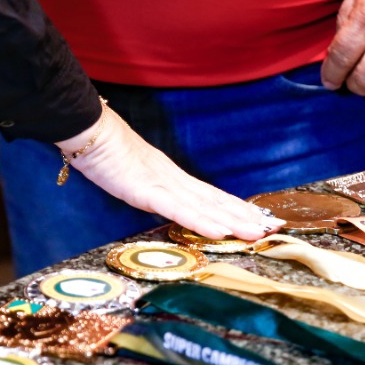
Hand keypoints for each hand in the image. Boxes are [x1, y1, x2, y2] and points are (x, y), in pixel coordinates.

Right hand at [57, 107, 283, 240]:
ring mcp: (163, 185)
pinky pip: (179, 210)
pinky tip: (220, 231)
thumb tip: (166, 201)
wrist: (89, 131)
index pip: (211, 196)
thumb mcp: (135, 176)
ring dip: (233, 221)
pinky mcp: (147, 191)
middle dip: (245, 217)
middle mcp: (175, 181)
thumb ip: (153, 189)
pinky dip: (202, 221)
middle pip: (216, 202)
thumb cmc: (106, 152)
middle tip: (275, 228)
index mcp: (173, 178)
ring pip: (205, 207)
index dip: (236, 209)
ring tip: (258, 233)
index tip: (259, 219)